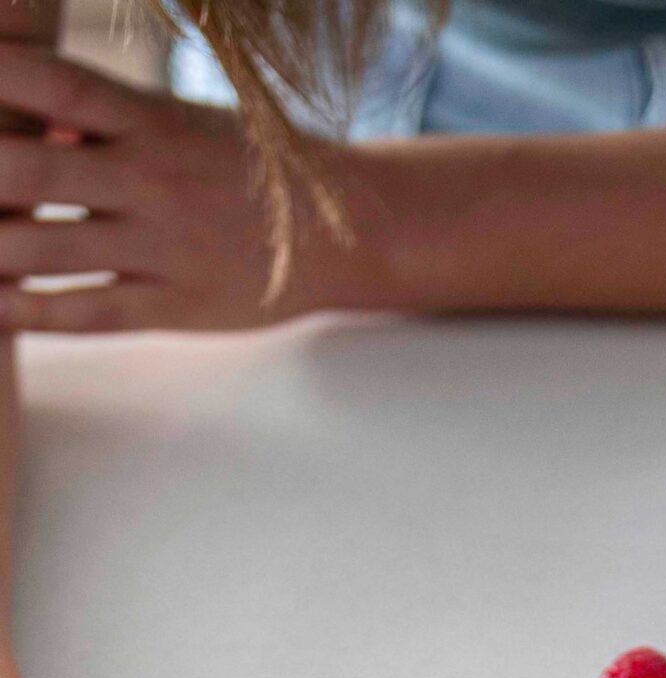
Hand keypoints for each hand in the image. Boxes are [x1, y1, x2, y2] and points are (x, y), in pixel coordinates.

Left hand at [0, 44, 369, 331]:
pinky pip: (88, 312)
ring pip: (47, 251)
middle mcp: (151, 180)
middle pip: (31, 174)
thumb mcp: (182, 124)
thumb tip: (29, 125)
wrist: (343, 232)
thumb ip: (106, 125)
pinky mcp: (175, 307)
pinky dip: (30, 312)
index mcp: (152, 121)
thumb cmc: (244, 170)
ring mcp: (163, 248)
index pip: (55, 86)